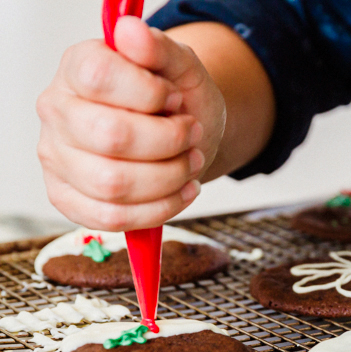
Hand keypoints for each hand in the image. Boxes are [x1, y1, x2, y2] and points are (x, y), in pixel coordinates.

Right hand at [37, 16, 225, 230]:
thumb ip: (160, 48)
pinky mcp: (69, 198)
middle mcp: (58, 111)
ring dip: (169, 177)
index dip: (151, 93)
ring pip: (113, 184)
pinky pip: (111, 218)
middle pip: (110, 137)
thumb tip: (131, 32)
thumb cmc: (177, 100)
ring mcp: (58, 159)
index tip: (176, 99)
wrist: (183, 135)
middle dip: (169, 141)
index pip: (100, 77)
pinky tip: (183, 190)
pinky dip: (159, 209)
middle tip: (192, 134)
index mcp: (78, 67)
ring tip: (190, 162)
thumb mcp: (182, 66)